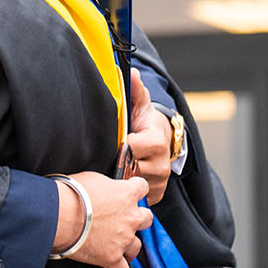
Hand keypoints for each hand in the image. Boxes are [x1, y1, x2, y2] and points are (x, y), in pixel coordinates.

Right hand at [56, 172, 151, 267]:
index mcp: (127, 193)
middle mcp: (130, 217)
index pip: (142, 188)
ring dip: (129, 245)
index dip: (136, 190)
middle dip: (138, 219)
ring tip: (120, 246)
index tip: (130, 193)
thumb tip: (105, 189)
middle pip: (146, 218)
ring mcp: (123, 239)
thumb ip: (107, 185)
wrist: (59, 215)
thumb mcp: (93, 178)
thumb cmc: (71, 194)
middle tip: (126, 220)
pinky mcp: (111, 257)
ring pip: (137, 246)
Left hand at [121, 70, 170, 204]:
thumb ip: (134, 89)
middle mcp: (161, 164)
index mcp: (156, 142)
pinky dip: (125, 190)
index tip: (110, 141)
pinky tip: (118, 180)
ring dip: (117, 177)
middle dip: (113, 163)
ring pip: (128, 184)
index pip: (129, 148)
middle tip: (103, 156)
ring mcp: (159, 181)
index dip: (116, 145)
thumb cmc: (145, 122)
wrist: (164, 140)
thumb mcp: (140, 104)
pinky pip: (135, 195)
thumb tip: (130, 71)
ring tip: (108, 168)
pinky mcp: (156, 194)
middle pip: (127, 169)